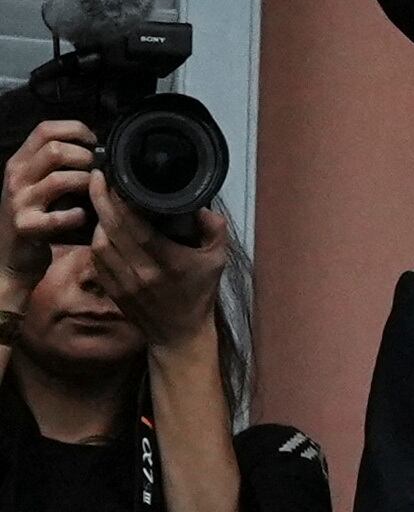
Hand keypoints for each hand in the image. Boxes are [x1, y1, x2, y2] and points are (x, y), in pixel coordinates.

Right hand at [4, 120, 95, 247]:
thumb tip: (97, 146)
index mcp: (20, 161)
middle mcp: (16, 177)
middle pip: (54, 150)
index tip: (93, 142)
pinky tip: (81, 216)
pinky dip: (77, 216)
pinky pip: (59, 216)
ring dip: (85, 184)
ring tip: (92, 192)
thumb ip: (58, 161)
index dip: (75, 129)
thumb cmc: (36, 211)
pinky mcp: (25, 226)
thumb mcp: (39, 180)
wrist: (12, 252)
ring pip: (60, 179)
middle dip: (84, 157)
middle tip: (95, 170)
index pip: (45, 129)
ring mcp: (18, 201)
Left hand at [86, 177, 227, 350]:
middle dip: (100, 201)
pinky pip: (96, 260)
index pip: (135, 227)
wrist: (179, 333)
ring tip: (104, 202)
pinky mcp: (112, 290)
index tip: (114, 179)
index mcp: (168, 262)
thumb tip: (200, 207)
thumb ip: (214, 228)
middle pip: (110, 231)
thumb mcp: (218, 259)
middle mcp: (141, 272)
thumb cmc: (199, 293)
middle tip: (97, 178)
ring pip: (99, 245)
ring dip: (98, 221)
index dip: (119, 201)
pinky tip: (103, 229)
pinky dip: (97, 240)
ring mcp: (122, 283)